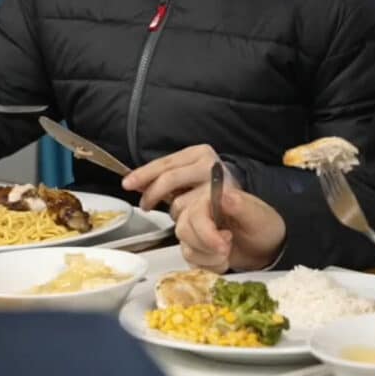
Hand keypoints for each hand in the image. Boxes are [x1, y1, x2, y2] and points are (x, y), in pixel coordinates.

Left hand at [122, 145, 238, 213]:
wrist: (247, 209)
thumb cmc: (211, 192)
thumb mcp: (186, 178)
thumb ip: (162, 178)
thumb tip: (133, 182)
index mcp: (198, 153)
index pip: (165, 163)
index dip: (143, 174)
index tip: (128, 183)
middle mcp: (209, 164)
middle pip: (169, 179)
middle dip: (152, 195)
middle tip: (144, 206)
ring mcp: (217, 185)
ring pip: (180, 202)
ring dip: (175, 212)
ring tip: (181, 213)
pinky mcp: (223, 206)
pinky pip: (192, 218)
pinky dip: (188, 222)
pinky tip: (192, 221)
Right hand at [175, 186, 285, 272]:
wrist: (266, 248)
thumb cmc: (263, 228)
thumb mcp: (258, 216)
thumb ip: (241, 205)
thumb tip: (224, 195)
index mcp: (212, 199)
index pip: (195, 214)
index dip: (207, 233)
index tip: (225, 244)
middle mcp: (199, 214)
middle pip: (184, 231)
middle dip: (207, 247)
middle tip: (228, 249)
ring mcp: (194, 233)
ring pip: (187, 249)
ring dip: (209, 259)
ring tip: (228, 254)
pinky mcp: (195, 250)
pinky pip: (191, 263)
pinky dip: (208, 267)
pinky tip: (223, 261)